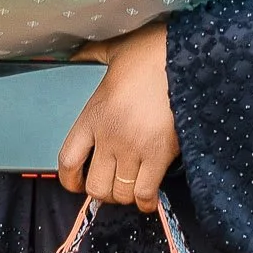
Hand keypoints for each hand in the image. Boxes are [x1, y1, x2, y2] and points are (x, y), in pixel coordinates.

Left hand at [59, 23, 179, 211]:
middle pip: (95, 186)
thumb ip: (90, 57)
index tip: (75, 182)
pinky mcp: (161, 156)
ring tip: (128, 186)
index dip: (69, 179)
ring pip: (121, 194)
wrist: (184, 59)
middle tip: (109, 183)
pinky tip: (147, 195)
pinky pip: (147, 193)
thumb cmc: (149, 53)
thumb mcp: (112, 51)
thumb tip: (77, 54)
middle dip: (100, 191)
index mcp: (93, 115)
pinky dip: (146, 200)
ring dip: (124, 195)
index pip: (68, 160)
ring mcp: (135, 149)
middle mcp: (110, 137)